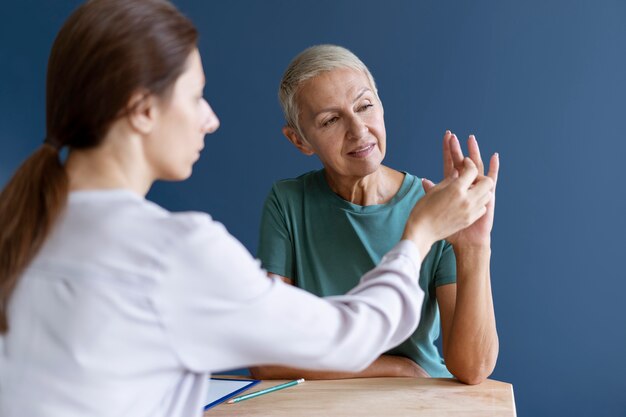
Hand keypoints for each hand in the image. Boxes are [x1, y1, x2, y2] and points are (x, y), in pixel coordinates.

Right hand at [402, 157, 492, 254]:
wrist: (422, 232)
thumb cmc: (423, 210)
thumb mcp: (434, 191)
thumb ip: (448, 180)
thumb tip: (457, 172)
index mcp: (456, 189)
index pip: (472, 170)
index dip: (468, 163)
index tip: (465, 161)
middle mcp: (466, 199)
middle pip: (487, 182)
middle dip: (481, 176)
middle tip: (471, 177)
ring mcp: (470, 211)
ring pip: (487, 195)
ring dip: (482, 189)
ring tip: (471, 188)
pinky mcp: (469, 220)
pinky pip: (482, 207)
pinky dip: (479, 202)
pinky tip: (469, 201)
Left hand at [441, 132, 498, 246]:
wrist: (466, 240)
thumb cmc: (450, 226)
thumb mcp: (439, 206)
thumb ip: (433, 192)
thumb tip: (424, 181)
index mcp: (455, 186)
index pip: (451, 164)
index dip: (448, 152)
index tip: (446, 137)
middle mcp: (467, 185)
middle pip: (462, 163)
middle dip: (458, 149)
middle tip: (454, 136)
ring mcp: (477, 189)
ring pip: (476, 167)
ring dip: (474, 153)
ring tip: (471, 140)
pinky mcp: (487, 195)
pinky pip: (491, 179)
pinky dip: (493, 168)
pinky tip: (494, 156)